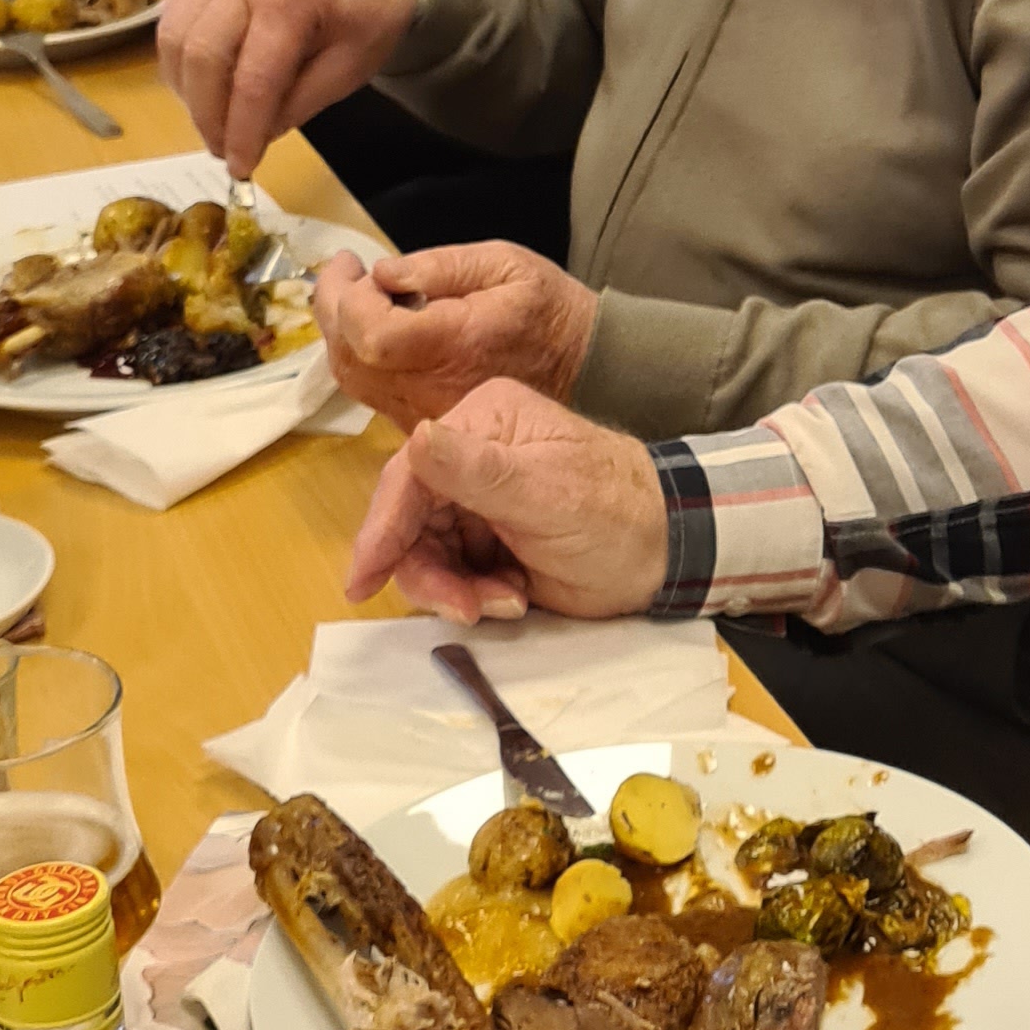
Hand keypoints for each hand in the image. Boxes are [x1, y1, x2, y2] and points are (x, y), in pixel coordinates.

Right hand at [160, 0, 420, 169]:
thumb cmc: (366, 14)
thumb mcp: (350, 67)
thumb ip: (300, 104)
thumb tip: (253, 137)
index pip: (253, 80)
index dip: (242, 131)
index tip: (241, 168)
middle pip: (203, 59)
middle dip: (208, 116)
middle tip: (223, 150)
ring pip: (176, 43)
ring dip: (188, 93)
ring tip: (215, 122)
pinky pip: (172, 26)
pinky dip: (181, 65)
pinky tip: (205, 89)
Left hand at [315, 240, 598, 425]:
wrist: (584, 369)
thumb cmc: (548, 309)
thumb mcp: (506, 265)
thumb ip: (442, 267)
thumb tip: (385, 274)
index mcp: (454, 346)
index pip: (372, 335)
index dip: (347, 297)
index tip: (355, 262)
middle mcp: (432, 389)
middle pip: (351, 359)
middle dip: (333, 308)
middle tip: (345, 270)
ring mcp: (425, 412)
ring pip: (353, 379)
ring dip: (339, 331)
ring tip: (352, 291)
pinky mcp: (423, 420)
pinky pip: (371, 391)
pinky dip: (357, 352)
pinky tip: (372, 322)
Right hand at [346, 378, 669, 621]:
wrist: (664, 553)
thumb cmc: (615, 512)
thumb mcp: (548, 492)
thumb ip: (479, 470)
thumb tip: (416, 436)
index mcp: (483, 421)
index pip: (410, 473)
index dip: (383, 527)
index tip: (364, 577)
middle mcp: (470, 455)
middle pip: (410, 520)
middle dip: (427, 571)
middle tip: (462, 607)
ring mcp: (476, 502)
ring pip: (426, 554)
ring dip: (454, 590)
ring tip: (504, 604)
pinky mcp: (485, 543)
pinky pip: (451, 576)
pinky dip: (474, 597)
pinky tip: (514, 600)